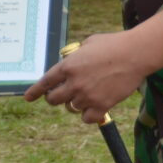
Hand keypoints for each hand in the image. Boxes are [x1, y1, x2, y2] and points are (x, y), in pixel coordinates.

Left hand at [23, 31, 148, 124]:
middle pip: (54, 100)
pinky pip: (87, 118)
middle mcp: (74, 83)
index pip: (45, 82)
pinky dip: (89, 115)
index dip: (35, 92)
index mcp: (68, 66)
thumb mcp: (87, 43)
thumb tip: (70, 62)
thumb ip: (75, 55)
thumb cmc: (113, 44)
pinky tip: (94, 108)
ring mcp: (87, 95)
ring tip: (86, 95)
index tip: (28, 98)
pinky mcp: (102, 105)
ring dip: (76, 103)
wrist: (135, 54)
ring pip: (72, 108)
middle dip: (55, 98)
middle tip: (61, 96)